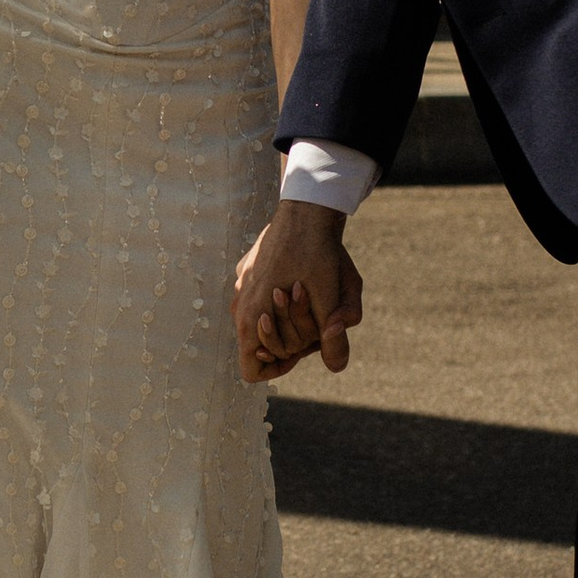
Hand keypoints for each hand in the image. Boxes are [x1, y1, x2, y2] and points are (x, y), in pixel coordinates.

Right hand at [235, 201, 364, 382]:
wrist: (306, 208)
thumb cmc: (317, 252)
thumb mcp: (330, 298)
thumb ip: (333, 337)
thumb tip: (337, 368)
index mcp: (252, 317)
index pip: (251, 370)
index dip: (278, 370)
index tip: (301, 353)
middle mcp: (240, 304)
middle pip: (259, 345)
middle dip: (288, 340)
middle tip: (314, 317)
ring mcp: (241, 285)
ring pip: (260, 320)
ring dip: (285, 319)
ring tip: (309, 294)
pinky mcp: (247, 270)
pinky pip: (259, 298)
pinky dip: (278, 299)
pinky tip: (300, 277)